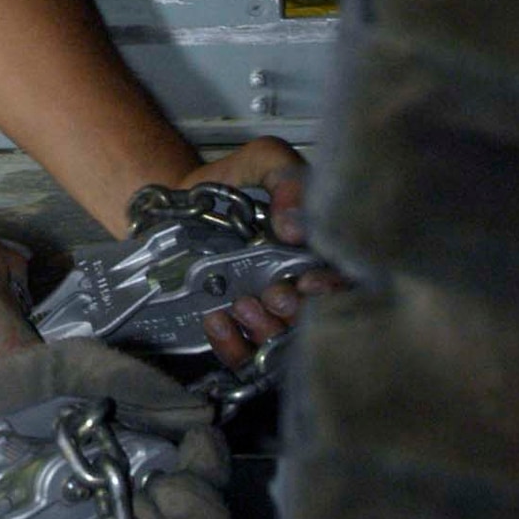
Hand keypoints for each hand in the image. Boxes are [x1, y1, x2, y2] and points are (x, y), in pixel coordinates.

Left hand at [174, 140, 348, 371]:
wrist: (173, 206)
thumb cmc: (228, 185)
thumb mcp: (263, 161)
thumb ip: (287, 178)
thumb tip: (295, 225)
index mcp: (319, 254)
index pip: (346, 284)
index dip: (333, 290)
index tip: (309, 282)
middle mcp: (300, 291)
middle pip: (317, 323)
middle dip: (299, 314)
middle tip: (274, 295)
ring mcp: (268, 317)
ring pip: (283, 346)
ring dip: (266, 330)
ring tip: (241, 304)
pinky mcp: (235, 335)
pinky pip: (242, 358)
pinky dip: (231, 345)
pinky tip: (216, 319)